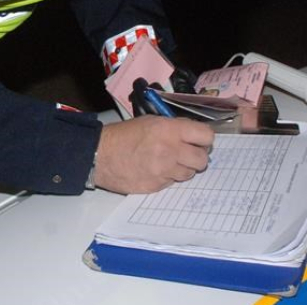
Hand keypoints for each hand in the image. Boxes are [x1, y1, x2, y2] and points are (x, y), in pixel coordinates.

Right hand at [93, 116, 213, 193]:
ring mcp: (164, 170)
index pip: (206, 136)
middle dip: (197, 156)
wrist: (101, 155)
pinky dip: (168, 177)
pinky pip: (173, 182)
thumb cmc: (125, 135)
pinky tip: (156, 170)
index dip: (204, 138)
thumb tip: (195, 135)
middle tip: (187, 153)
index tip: (199, 140)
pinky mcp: (157, 185)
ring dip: (183, 168)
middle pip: (202, 159)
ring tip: (168, 162)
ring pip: (190, 173)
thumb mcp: (151, 122)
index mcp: (170, 130)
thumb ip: (175, 127)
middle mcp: (171, 150)